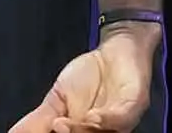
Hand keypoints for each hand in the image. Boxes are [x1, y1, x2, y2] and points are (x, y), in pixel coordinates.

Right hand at [8, 28, 157, 132]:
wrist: (115, 48)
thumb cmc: (87, 77)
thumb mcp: (56, 101)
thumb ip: (37, 120)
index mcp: (84, 132)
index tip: (45, 129)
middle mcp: (104, 131)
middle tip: (52, 127)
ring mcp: (121, 121)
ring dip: (82, 131)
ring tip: (62, 124)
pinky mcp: (135, 104)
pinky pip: (122, 118)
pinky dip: (107, 120)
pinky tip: (92, 117)